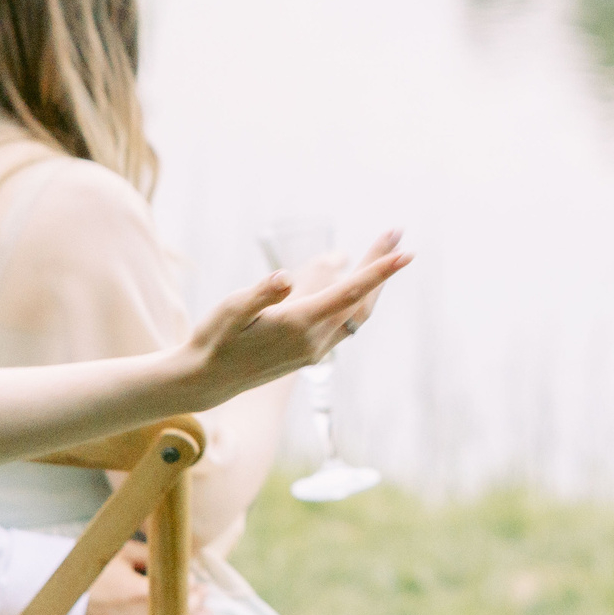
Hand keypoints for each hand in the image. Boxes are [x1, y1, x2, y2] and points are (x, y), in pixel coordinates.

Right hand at [76, 538, 210, 614]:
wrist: (51, 610)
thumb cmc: (85, 577)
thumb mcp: (119, 554)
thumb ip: (153, 555)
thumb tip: (178, 561)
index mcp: (148, 593)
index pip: (188, 591)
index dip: (196, 587)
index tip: (199, 585)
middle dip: (198, 608)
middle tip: (205, 603)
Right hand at [176, 232, 409, 410]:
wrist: (209, 380)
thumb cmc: (216, 339)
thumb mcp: (230, 310)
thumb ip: (259, 295)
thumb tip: (284, 277)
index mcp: (298, 324)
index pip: (349, 293)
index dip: (378, 272)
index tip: (404, 253)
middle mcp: (314, 340)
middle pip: (361, 300)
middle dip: (381, 268)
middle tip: (395, 234)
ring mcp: (315, 350)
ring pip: (357, 314)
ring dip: (373, 284)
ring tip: (384, 253)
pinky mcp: (311, 354)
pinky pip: (345, 323)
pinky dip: (358, 300)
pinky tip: (357, 284)